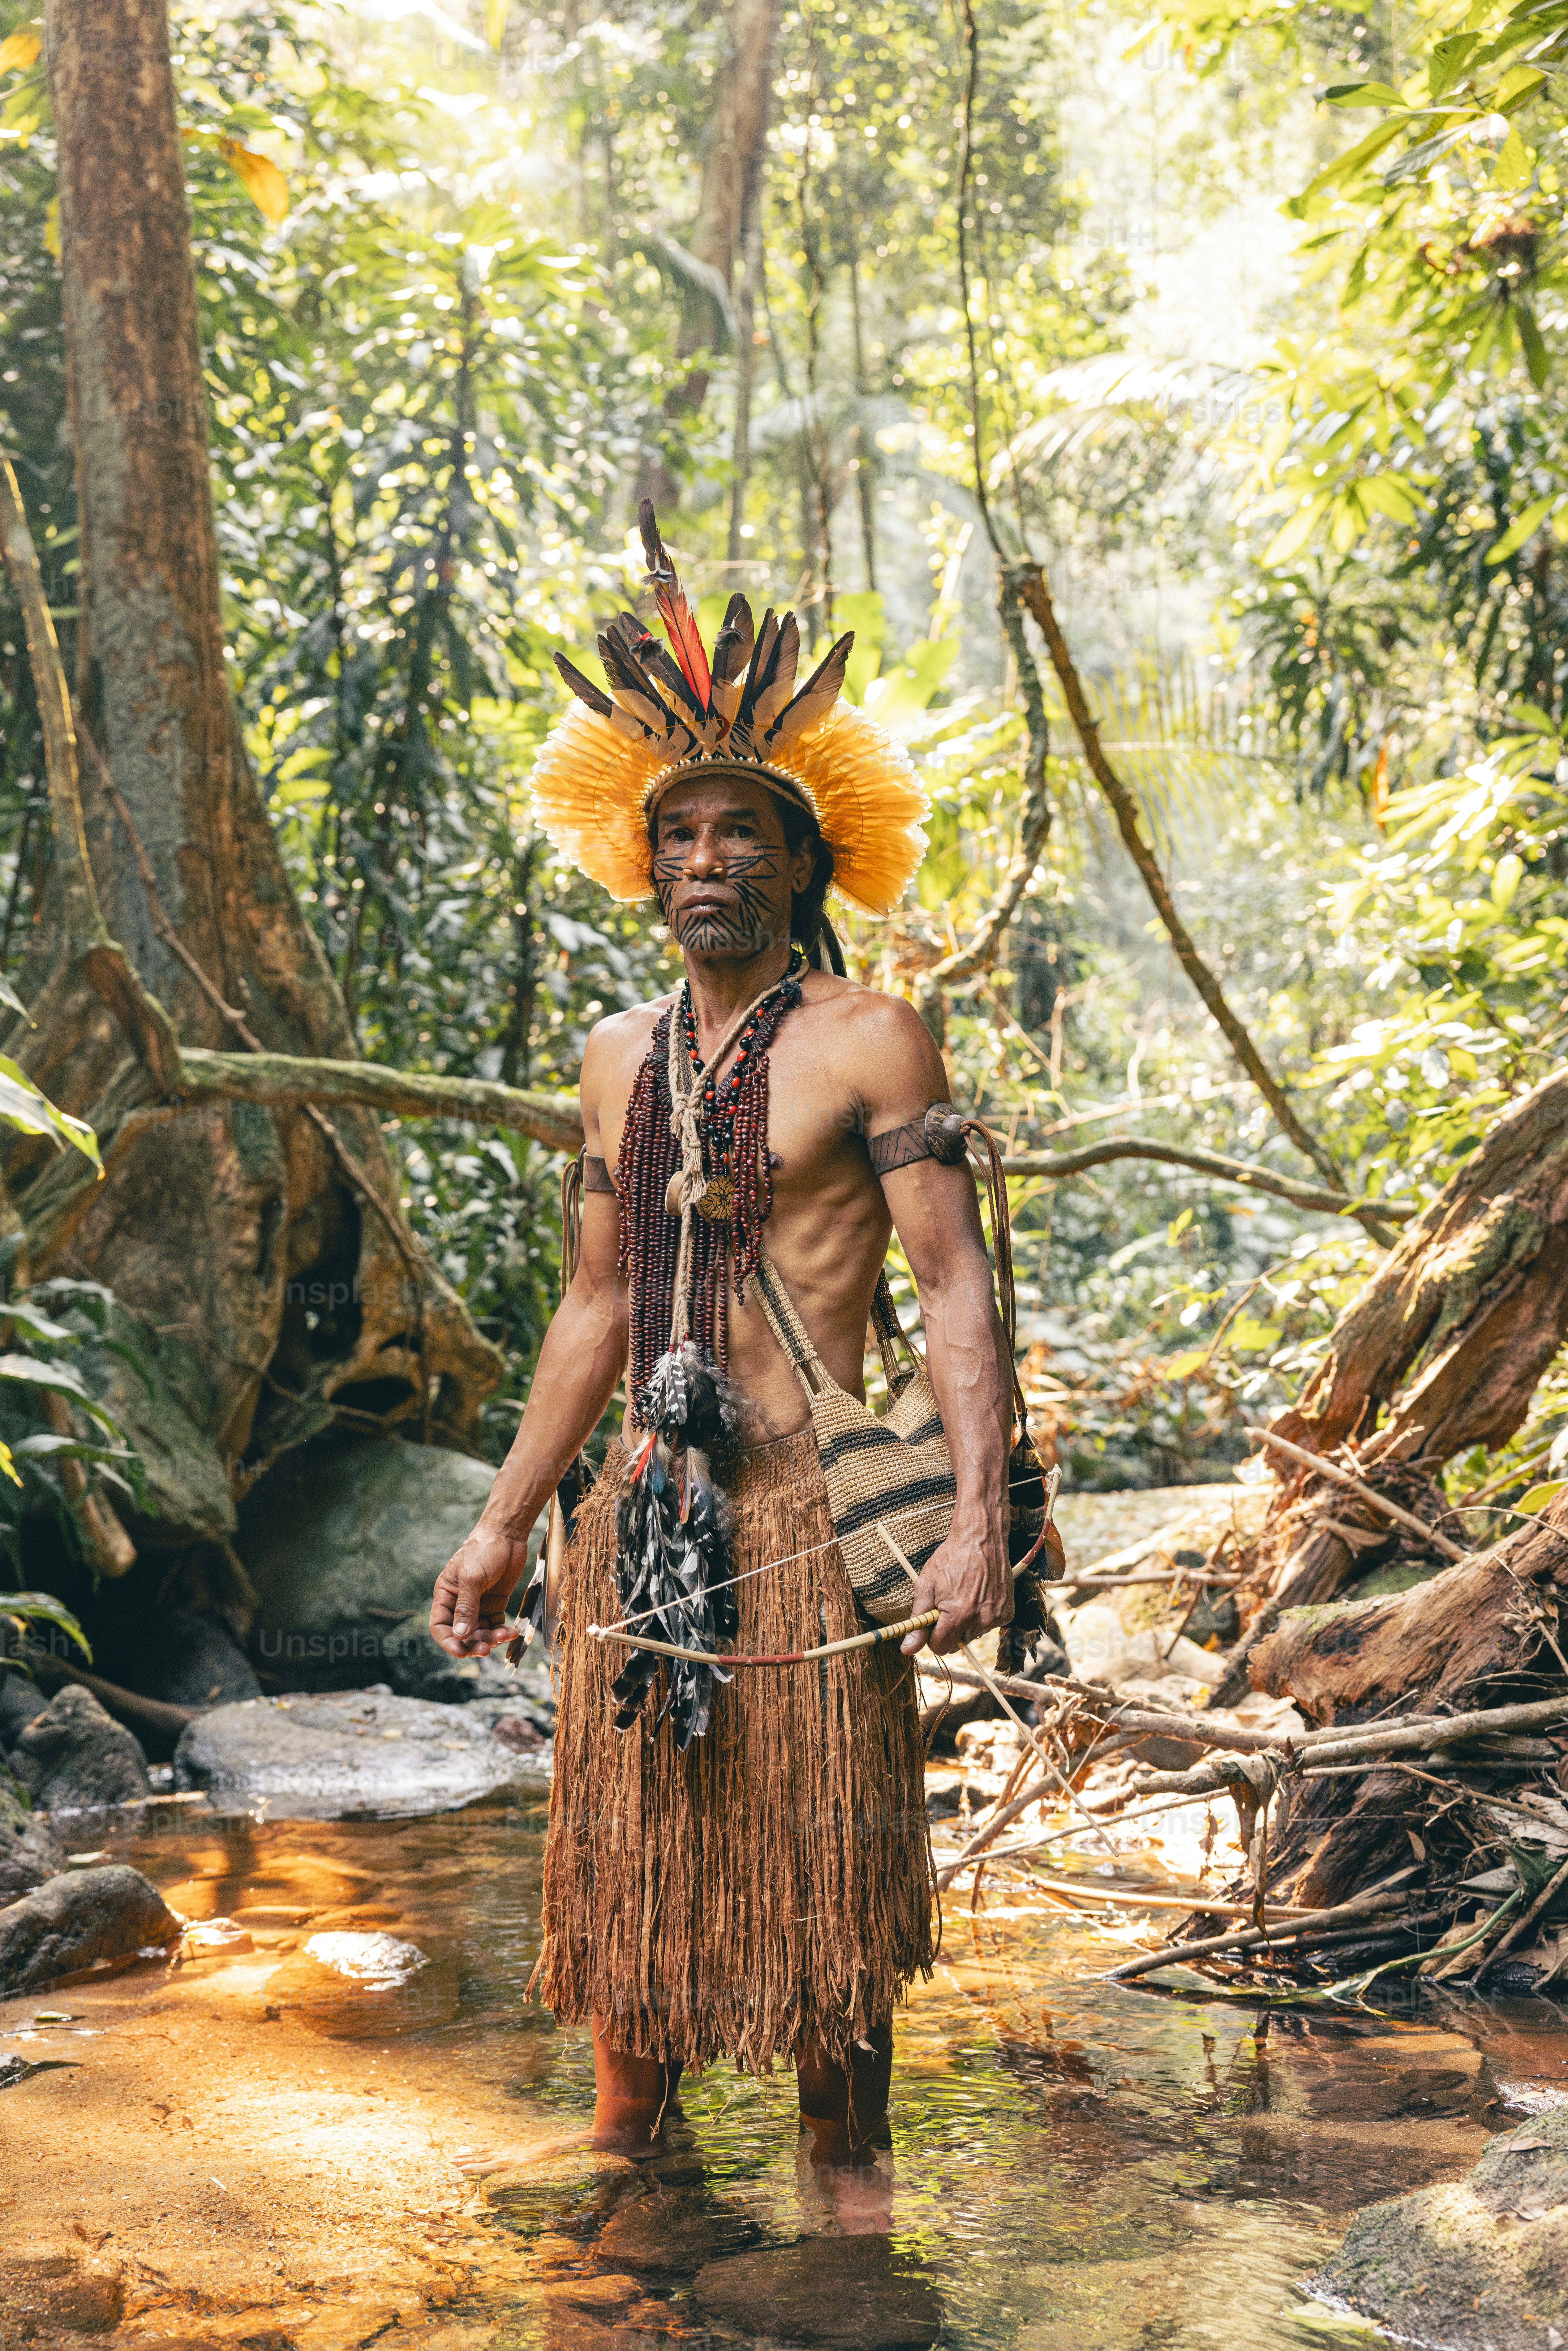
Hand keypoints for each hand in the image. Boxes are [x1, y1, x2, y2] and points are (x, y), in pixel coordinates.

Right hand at [430, 1526, 531, 1658]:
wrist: (507, 1534)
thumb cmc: (484, 1549)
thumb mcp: (472, 1578)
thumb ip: (466, 1607)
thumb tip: (459, 1635)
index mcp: (446, 1594)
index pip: (440, 1625)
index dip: (448, 1642)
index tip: (461, 1652)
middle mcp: (460, 1602)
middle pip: (461, 1633)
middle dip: (472, 1643)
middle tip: (486, 1648)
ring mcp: (478, 1604)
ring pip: (480, 1632)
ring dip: (490, 1638)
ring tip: (504, 1636)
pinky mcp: (495, 1603)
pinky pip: (495, 1624)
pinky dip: (502, 1631)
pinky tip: (511, 1632)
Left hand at [900, 1524, 1011, 1657]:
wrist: (981, 1538)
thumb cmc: (951, 1559)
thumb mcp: (926, 1586)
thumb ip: (918, 1621)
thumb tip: (907, 1650)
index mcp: (958, 1615)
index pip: (940, 1647)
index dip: (932, 1636)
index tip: (932, 1621)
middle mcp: (981, 1620)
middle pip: (957, 1644)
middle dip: (950, 1630)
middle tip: (948, 1605)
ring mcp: (997, 1617)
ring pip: (973, 1634)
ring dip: (967, 1623)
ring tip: (965, 1596)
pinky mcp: (1008, 1613)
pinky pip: (989, 1625)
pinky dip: (982, 1616)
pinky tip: (979, 1596)